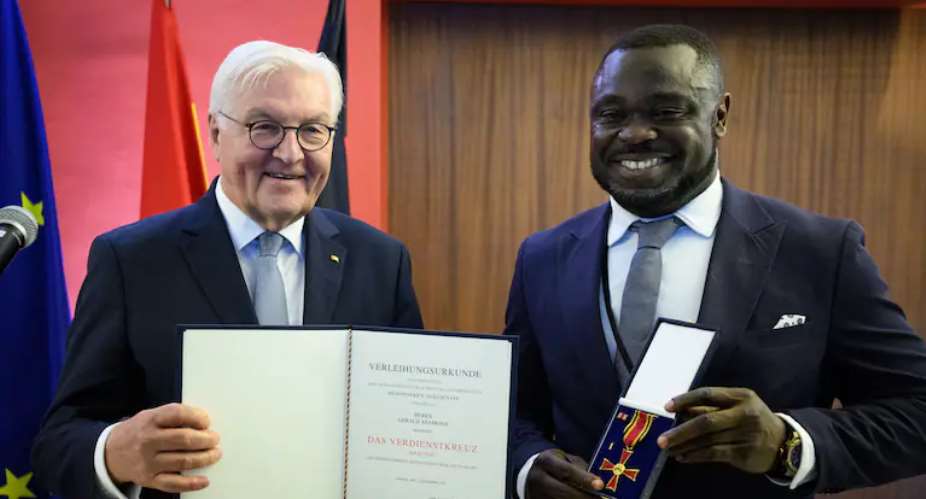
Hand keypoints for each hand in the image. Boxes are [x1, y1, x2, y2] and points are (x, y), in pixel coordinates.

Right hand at [104, 403, 221, 492]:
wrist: (111, 452)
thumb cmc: (140, 431)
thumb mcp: (151, 416)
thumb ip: (173, 417)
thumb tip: (203, 423)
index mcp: (150, 420)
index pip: (178, 414)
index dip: (197, 417)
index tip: (207, 421)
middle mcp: (148, 440)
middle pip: (184, 439)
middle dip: (206, 439)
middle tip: (215, 439)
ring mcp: (148, 462)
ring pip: (183, 461)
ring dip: (205, 458)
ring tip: (215, 454)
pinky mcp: (148, 479)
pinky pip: (173, 484)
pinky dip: (191, 483)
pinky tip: (204, 480)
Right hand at [526, 449, 603, 498]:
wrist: (530, 476)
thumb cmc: (554, 467)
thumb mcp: (564, 460)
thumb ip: (580, 468)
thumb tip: (599, 481)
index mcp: (545, 462)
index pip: (566, 471)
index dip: (584, 479)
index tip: (600, 484)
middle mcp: (538, 479)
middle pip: (564, 492)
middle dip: (584, 497)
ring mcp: (536, 494)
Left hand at [657, 387, 785, 473]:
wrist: (783, 443)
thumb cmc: (752, 420)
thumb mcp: (737, 407)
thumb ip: (712, 408)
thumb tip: (681, 411)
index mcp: (740, 396)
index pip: (708, 394)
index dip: (686, 400)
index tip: (667, 407)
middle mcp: (744, 413)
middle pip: (706, 421)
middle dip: (681, 430)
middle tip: (662, 439)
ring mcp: (745, 434)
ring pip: (708, 440)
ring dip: (685, 445)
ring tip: (668, 448)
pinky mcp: (744, 452)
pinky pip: (714, 454)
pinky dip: (696, 455)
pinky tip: (683, 457)